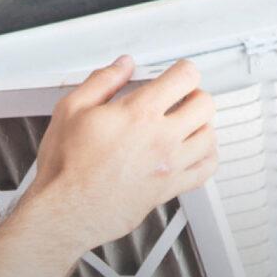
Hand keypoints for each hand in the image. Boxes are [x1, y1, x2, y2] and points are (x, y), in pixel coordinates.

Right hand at [12, 56, 219, 253]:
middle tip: (182, 97)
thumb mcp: (72, 109)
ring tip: (188, 123)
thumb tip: (122, 66)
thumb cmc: (66, 166)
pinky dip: (207, 156)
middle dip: (195, 94)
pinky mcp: (169, 189)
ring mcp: (169, 165)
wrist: (66, 210)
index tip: (178, 73)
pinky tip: (195, 152)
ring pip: (210, 136)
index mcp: (139, 114)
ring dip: (202, 124)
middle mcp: (161, 139)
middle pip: (205, 105)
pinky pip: (206, 170)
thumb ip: (102, 81)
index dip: (183, 69)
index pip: (185, 78)